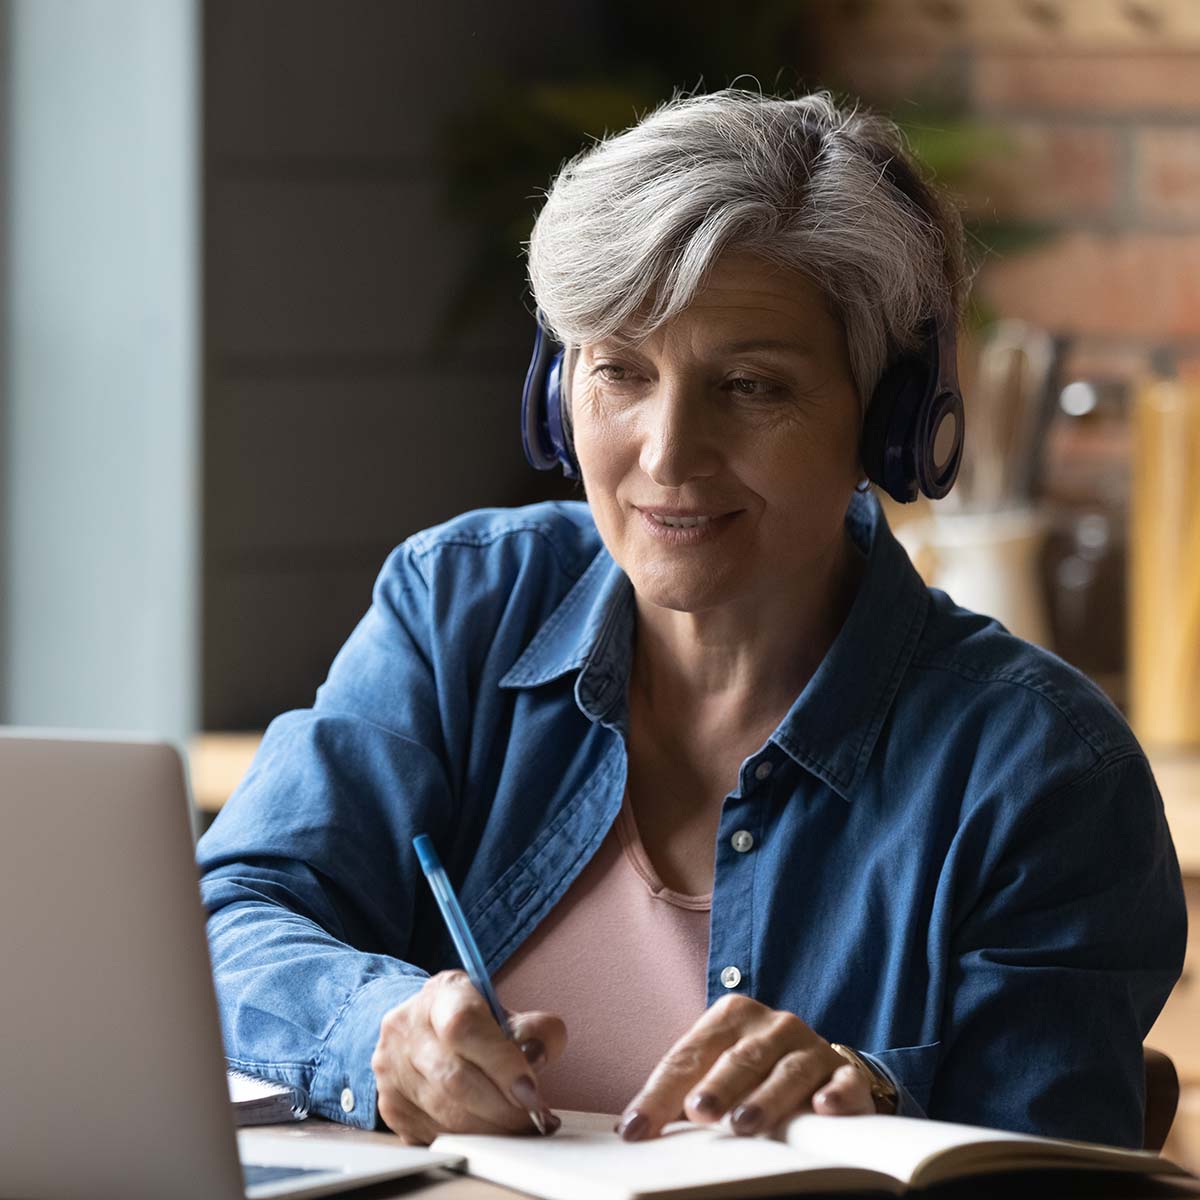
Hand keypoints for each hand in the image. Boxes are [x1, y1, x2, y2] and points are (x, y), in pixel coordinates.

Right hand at [372, 970, 566, 1144]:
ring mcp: (392, 1068)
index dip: (501, 1063)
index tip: (531, 1090)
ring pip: (444, 1112)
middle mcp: (407, 1027)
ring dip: (490, 1129)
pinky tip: (490, 1133)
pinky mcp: (391, 1106)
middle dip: (503, 1108)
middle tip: (533, 1117)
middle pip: (455, 1078)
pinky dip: (469, 1140)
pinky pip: (434, 1134)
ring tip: (518, 1127)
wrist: (421, 1029)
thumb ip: (534, 1029)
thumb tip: (539, 1055)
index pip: (464, 1025)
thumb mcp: (505, 1011)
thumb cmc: (472, 1022)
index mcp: (441, 994)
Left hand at [616, 995, 875, 1140]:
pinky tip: (822, 1108)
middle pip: (739, 1058)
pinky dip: (835, 1095)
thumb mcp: (715, 1072)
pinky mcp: (844, 1074)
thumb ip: (680, 1093)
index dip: (660, 1093)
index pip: (688, 1056)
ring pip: (787, 1071)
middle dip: (716, 1086)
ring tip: (744, 1124)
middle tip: (696, 1112)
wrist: (820, 1068)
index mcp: (731, 1017)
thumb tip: (631, 1129)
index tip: (636, 1130)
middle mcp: (771, 1025)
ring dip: (766, 1097)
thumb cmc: (754, 1073)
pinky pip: (843, 1083)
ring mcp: (810, 1047)